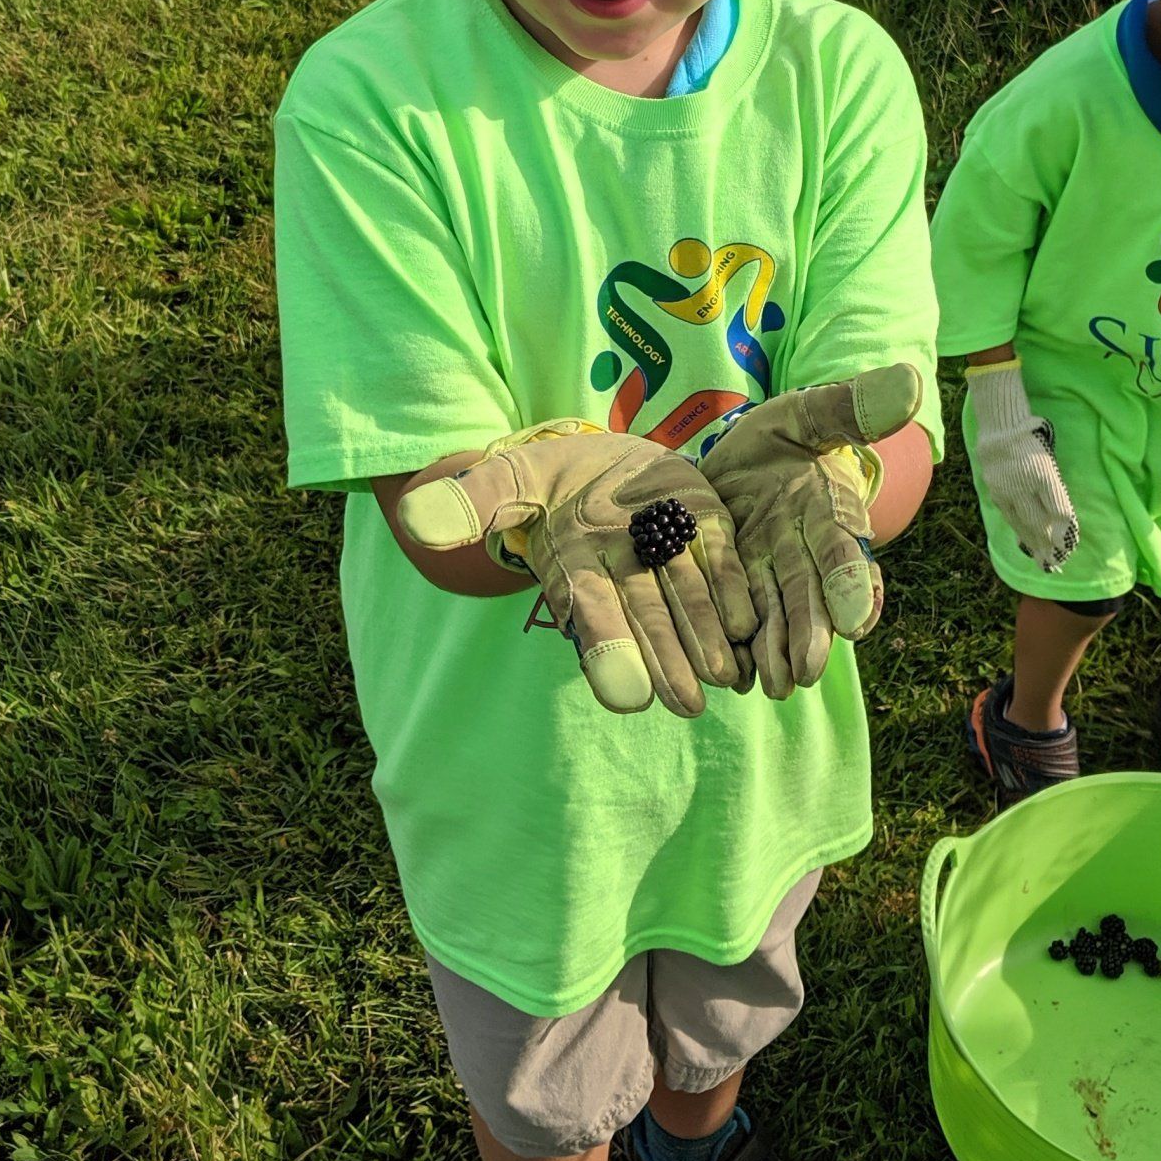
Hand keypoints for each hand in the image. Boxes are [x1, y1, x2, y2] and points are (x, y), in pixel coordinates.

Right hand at [399, 423, 756, 717]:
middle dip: (667, 660)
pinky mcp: (703, 529)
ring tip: (726, 679)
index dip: (608, 650)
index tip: (627, 695)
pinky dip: (732, 592)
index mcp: (575, 566)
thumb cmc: (548, 477)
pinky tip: (747, 623)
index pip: (590, 615)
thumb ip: (474, 502)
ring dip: (705, 640)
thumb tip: (413, 520)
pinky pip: (720, 563)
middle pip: (647, 619)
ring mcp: (667, 553)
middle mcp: (623, 571)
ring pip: (687, 599)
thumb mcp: (509, 480)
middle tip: (688, 704)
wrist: (599, 455)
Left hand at [699, 364, 923, 698]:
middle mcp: (804, 554)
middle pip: (811, 598)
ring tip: (771, 684)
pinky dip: (738, 649)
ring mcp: (768, 574)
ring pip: (777, 618)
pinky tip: (731, 674)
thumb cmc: (779, 435)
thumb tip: (910, 384)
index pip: (847, 553)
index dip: (853, 584)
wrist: (731, 460)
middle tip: (806, 671)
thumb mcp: (805, 412)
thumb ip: (851, 407)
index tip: (857, 617)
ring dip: (776, 652)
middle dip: (810, 635)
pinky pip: (738, 621)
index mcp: (829, 514)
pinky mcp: (732, 585)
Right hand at [966, 359, 1077, 572]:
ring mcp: (1006, 489)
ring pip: (1022, 523)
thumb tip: (1063, 519)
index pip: (1058, 510)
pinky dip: (1019, 531)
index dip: (1065, 530)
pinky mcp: (995, 492)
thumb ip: (1055, 489)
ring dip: (1034, 544)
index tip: (1072, 545)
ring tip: (1043, 561)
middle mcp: (1023, 484)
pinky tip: (1025, 542)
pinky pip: (1009, 516)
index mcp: (1043, 473)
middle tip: (1059, 564)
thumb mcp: (1050, 460)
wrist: (1000, 427)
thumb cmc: (1033, 439)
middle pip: (1039, 522)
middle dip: (1050, 545)